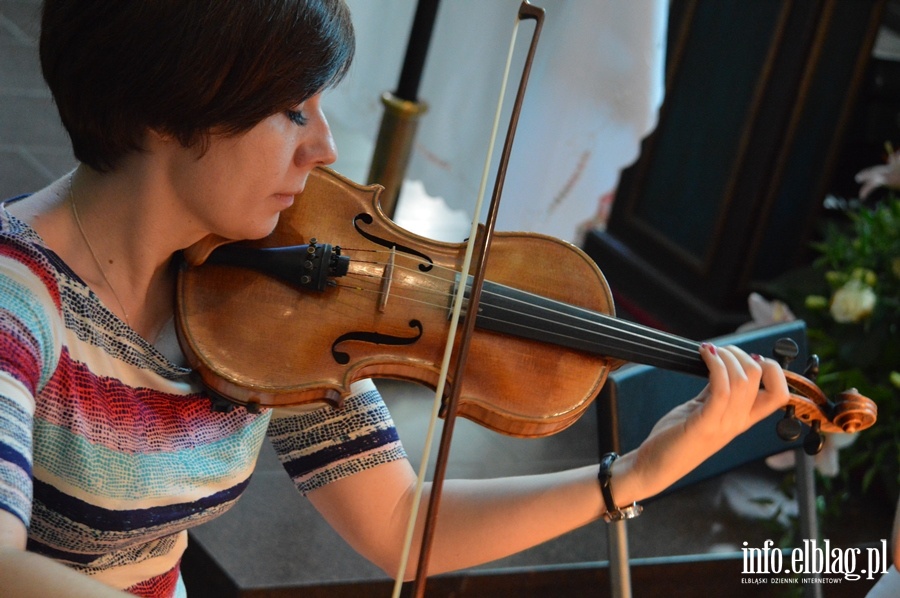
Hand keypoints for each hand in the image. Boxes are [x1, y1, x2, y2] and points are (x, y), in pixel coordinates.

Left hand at [613, 344, 789, 503]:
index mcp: (742, 420)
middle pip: (760, 378)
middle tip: (719, 350)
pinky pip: (721, 388)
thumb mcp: (701, 410)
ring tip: (708, 350)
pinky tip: (703, 355)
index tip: (748, 357)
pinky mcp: (704, 423)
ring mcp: (723, 424)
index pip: (780, 395)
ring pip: (742, 380)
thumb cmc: (675, 438)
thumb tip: (722, 365)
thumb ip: (715, 392)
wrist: (653, 467)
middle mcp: (738, 423)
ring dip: (726, 355)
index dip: (773, 370)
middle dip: (740, 353)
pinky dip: (714, 364)